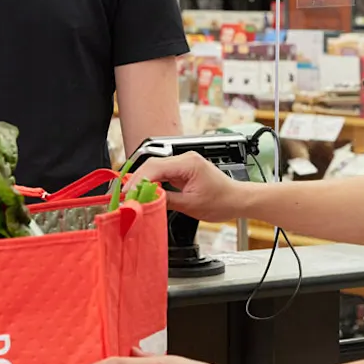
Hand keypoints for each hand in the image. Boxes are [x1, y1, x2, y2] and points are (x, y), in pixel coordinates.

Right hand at [128, 152, 246, 222]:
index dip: (138, 180)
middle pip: (152, 165)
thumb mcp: (191, 205)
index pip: (155, 167)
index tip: (128, 193)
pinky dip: (152, 183)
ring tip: (132, 196)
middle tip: (126, 196)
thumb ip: (167, 201)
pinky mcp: (182, 170)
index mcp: (189, 163)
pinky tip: (145, 193)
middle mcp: (185, 159)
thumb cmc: (222, 201)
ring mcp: (183, 163)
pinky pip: (162, 174)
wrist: (237, 199)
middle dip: (137, 180)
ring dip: (143, 182)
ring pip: (155, 169)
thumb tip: (147, 200)